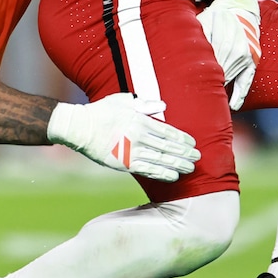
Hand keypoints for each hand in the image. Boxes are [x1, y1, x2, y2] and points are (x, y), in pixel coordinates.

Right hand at [47, 93, 199, 181]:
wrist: (79, 127)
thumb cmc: (100, 111)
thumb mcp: (123, 101)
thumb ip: (144, 104)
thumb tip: (163, 105)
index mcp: (141, 121)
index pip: (168, 131)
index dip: (182, 138)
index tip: (193, 143)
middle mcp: (140, 137)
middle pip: (168, 147)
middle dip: (185, 153)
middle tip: (198, 157)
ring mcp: (133, 152)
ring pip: (161, 160)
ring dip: (178, 165)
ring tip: (190, 168)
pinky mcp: (124, 164)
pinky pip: (148, 170)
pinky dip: (162, 174)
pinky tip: (173, 176)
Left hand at [196, 0, 260, 109]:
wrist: (237, 5)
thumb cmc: (214, 15)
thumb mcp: (201, 23)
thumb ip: (196, 40)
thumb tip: (185, 56)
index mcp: (223, 44)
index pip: (211, 68)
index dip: (201, 78)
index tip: (191, 89)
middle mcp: (237, 51)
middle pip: (221, 75)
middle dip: (209, 85)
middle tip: (196, 99)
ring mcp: (246, 56)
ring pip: (231, 77)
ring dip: (221, 88)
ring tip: (210, 101)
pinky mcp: (253, 60)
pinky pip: (247, 80)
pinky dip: (240, 94)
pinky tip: (233, 106)